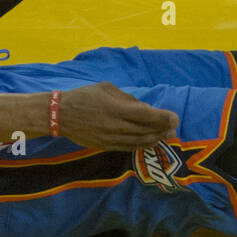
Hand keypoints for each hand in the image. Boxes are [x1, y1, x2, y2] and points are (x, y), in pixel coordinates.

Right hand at [57, 82, 178, 148]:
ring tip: (167, 135)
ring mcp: (111, 138)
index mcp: (116, 108)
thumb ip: (127, 98)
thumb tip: (145, 108)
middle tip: (175, 126)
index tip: (175, 117)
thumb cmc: (84, 96)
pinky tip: (150, 142)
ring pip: (139, 142)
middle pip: (146, 130)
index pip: (146, 115)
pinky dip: (142, 145)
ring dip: (155, 139)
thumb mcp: (107, 88)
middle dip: (163, 129)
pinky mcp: (106, 146)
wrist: (61, 115)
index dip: (163, 117)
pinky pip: (128, 148)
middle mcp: (115, 125)